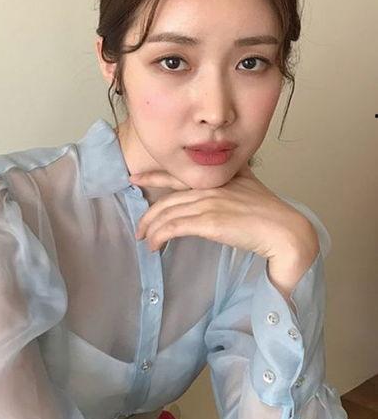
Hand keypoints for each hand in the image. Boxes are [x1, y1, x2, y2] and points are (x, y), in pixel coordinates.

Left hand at [130, 162, 318, 262]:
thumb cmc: (270, 212)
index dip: (153, 176)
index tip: (134, 178)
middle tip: (139, 227)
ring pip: (168, 213)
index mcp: (216, 179)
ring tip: (145, 240)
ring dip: (151, 228)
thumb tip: (231, 173)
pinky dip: (160, 235)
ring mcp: (208, 204)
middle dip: (148, 213)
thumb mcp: (250, 184)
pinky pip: (175, 227)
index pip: (177, 175)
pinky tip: (155, 245)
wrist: (285, 231)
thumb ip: (235, 177)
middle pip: (168, 199)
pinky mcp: (210, 223)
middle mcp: (209, 188)